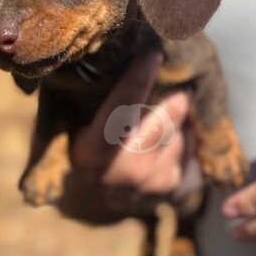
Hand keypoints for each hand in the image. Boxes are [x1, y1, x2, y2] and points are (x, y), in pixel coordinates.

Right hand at [60, 51, 192, 216]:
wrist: (92, 204)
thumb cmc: (82, 154)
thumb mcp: (73, 130)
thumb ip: (88, 105)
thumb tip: (112, 60)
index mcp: (95, 150)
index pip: (124, 103)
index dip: (140, 74)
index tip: (154, 52)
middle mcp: (126, 168)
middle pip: (164, 120)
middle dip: (174, 99)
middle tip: (178, 84)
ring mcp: (149, 181)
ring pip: (177, 134)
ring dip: (174, 122)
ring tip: (166, 116)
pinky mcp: (168, 187)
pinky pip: (183, 150)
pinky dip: (177, 140)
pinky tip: (164, 141)